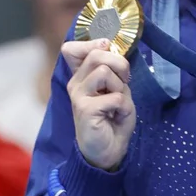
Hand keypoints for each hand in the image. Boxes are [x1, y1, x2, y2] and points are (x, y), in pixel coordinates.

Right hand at [62, 38, 135, 170]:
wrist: (108, 151)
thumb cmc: (113, 119)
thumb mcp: (116, 89)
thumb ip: (113, 71)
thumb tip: (112, 50)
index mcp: (81, 76)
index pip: (71, 48)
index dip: (93, 43)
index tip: (108, 52)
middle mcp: (76, 83)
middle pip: (96, 54)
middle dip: (120, 64)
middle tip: (125, 81)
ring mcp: (78, 95)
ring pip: (104, 71)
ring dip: (121, 87)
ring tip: (119, 101)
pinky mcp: (85, 110)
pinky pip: (114, 97)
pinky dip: (124, 106)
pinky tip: (117, 116)